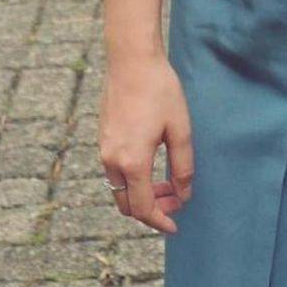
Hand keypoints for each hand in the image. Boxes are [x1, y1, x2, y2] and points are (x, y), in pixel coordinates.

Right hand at [99, 52, 194, 233]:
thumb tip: (183, 194)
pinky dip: (132, 178)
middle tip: (175, 200)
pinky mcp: (103, 137)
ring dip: (141, 193)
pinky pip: (114, 171)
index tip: (175, 226)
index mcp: (132, 162)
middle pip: (127, 204)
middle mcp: (112, 160)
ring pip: (119, 188)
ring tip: (166, 182)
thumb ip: (183, 166)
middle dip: (151, 209)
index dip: (160, 221)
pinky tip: (151, 163)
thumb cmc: (159, 90)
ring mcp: (103, 149)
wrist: (131, 60)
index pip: (143, 208)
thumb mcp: (180, 129)